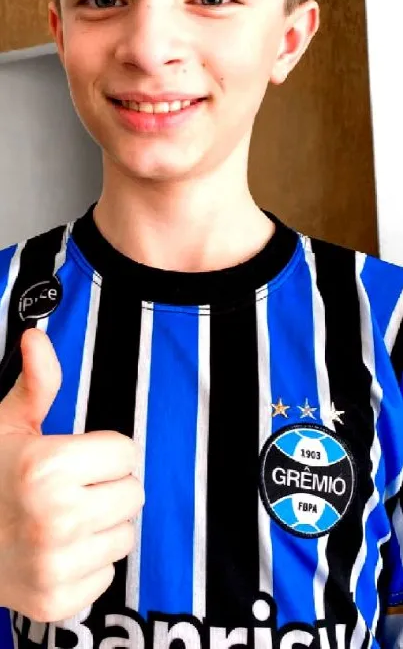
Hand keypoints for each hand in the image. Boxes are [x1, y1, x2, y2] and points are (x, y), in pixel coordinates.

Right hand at [0, 328, 143, 621]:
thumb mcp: (6, 425)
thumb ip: (36, 384)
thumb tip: (37, 337)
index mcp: (47, 467)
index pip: (126, 452)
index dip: (103, 451)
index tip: (77, 457)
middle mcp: (56, 518)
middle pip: (133, 493)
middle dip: (107, 486)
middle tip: (71, 488)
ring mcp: (57, 565)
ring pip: (125, 534)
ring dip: (102, 525)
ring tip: (63, 518)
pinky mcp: (58, 600)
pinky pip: (108, 573)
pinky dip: (89, 563)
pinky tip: (57, 550)